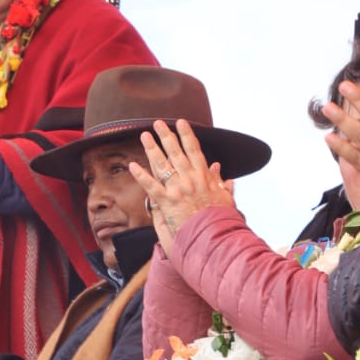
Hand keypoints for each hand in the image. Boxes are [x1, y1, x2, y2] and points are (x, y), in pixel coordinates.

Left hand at [129, 119, 234, 255]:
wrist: (213, 236)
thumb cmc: (220, 220)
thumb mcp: (226, 198)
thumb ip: (221, 181)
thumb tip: (218, 167)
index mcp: (204, 176)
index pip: (194, 150)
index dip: (187, 135)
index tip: (181, 122)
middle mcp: (190, 179)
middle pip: (176, 152)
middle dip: (166, 136)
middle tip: (158, 123)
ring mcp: (178, 189)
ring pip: (163, 164)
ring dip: (152, 148)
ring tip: (144, 136)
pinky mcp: (167, 202)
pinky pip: (151, 186)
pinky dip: (141, 176)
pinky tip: (133, 166)